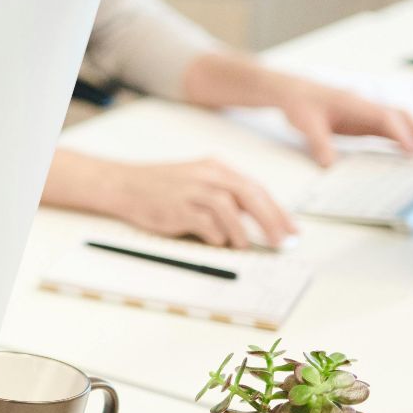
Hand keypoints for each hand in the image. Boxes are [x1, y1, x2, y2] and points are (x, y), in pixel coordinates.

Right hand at [106, 158, 296, 248]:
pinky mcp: (176, 208)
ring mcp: (190, 190)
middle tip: (280, 241)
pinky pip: (205, 223)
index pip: (255, 188)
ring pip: (229, 208)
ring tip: (243, 245)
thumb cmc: (160, 187)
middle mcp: (206, 175)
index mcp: (215, 167)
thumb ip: (225, 194)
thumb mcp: (197, 180)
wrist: (122, 184)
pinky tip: (217, 241)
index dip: (277, 210)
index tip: (290, 229)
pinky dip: (216, 235)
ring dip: (241, 231)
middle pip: (249, 195)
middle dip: (270, 220)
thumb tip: (256, 218)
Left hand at [273, 80, 412, 166]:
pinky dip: (404, 140)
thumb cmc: (299, 102)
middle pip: (401, 117)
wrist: (292, 92)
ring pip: (399, 123)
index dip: (400, 134)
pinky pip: (389, 130)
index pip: (384, 118)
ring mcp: (366, 114)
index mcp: (354, 103)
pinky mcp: (364, 122)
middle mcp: (366, 106)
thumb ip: (318, 143)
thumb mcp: (305, 124)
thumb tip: (329, 164)